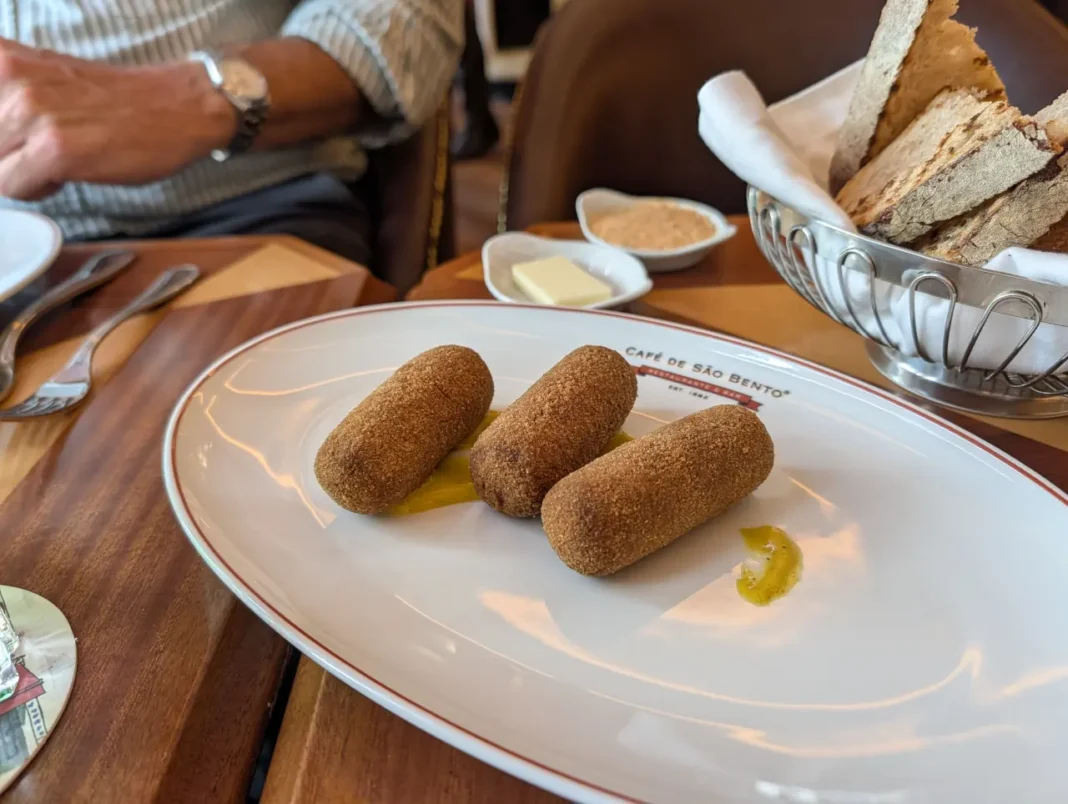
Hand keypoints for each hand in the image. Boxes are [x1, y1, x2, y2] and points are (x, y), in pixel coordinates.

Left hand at [0, 41, 235, 199]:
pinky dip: (39, 188)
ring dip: (26, 172)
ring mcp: (30, 113)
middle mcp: (10, 79)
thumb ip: (12, 97)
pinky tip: (67, 172)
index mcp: (3, 60)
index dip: (7, 140)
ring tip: (63, 157)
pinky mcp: (53, 148)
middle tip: (51, 148)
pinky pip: (15, 186)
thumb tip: (1, 139)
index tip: (25, 142)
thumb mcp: (48, 81)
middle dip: (13, 155)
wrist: (179, 108)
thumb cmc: (122, 101)